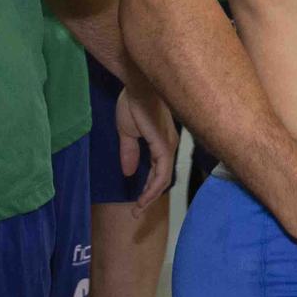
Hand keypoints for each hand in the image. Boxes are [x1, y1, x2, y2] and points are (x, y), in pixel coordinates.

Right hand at [117, 88, 177, 210]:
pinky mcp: (164, 145)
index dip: (149, 188)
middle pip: (164, 178)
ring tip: (138, 209)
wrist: (136, 85)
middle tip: (137, 211)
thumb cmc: (133, 103)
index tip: (138, 202)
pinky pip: (162, 173)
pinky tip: (144, 198)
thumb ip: (129, 152)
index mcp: (162, 142)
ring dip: (151, 196)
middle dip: (150, 197)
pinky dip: (154, 188)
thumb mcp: (127, 132)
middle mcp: (169, 145)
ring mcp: (168, 146)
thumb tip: (129, 172)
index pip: (159, 171)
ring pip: (164, 179)